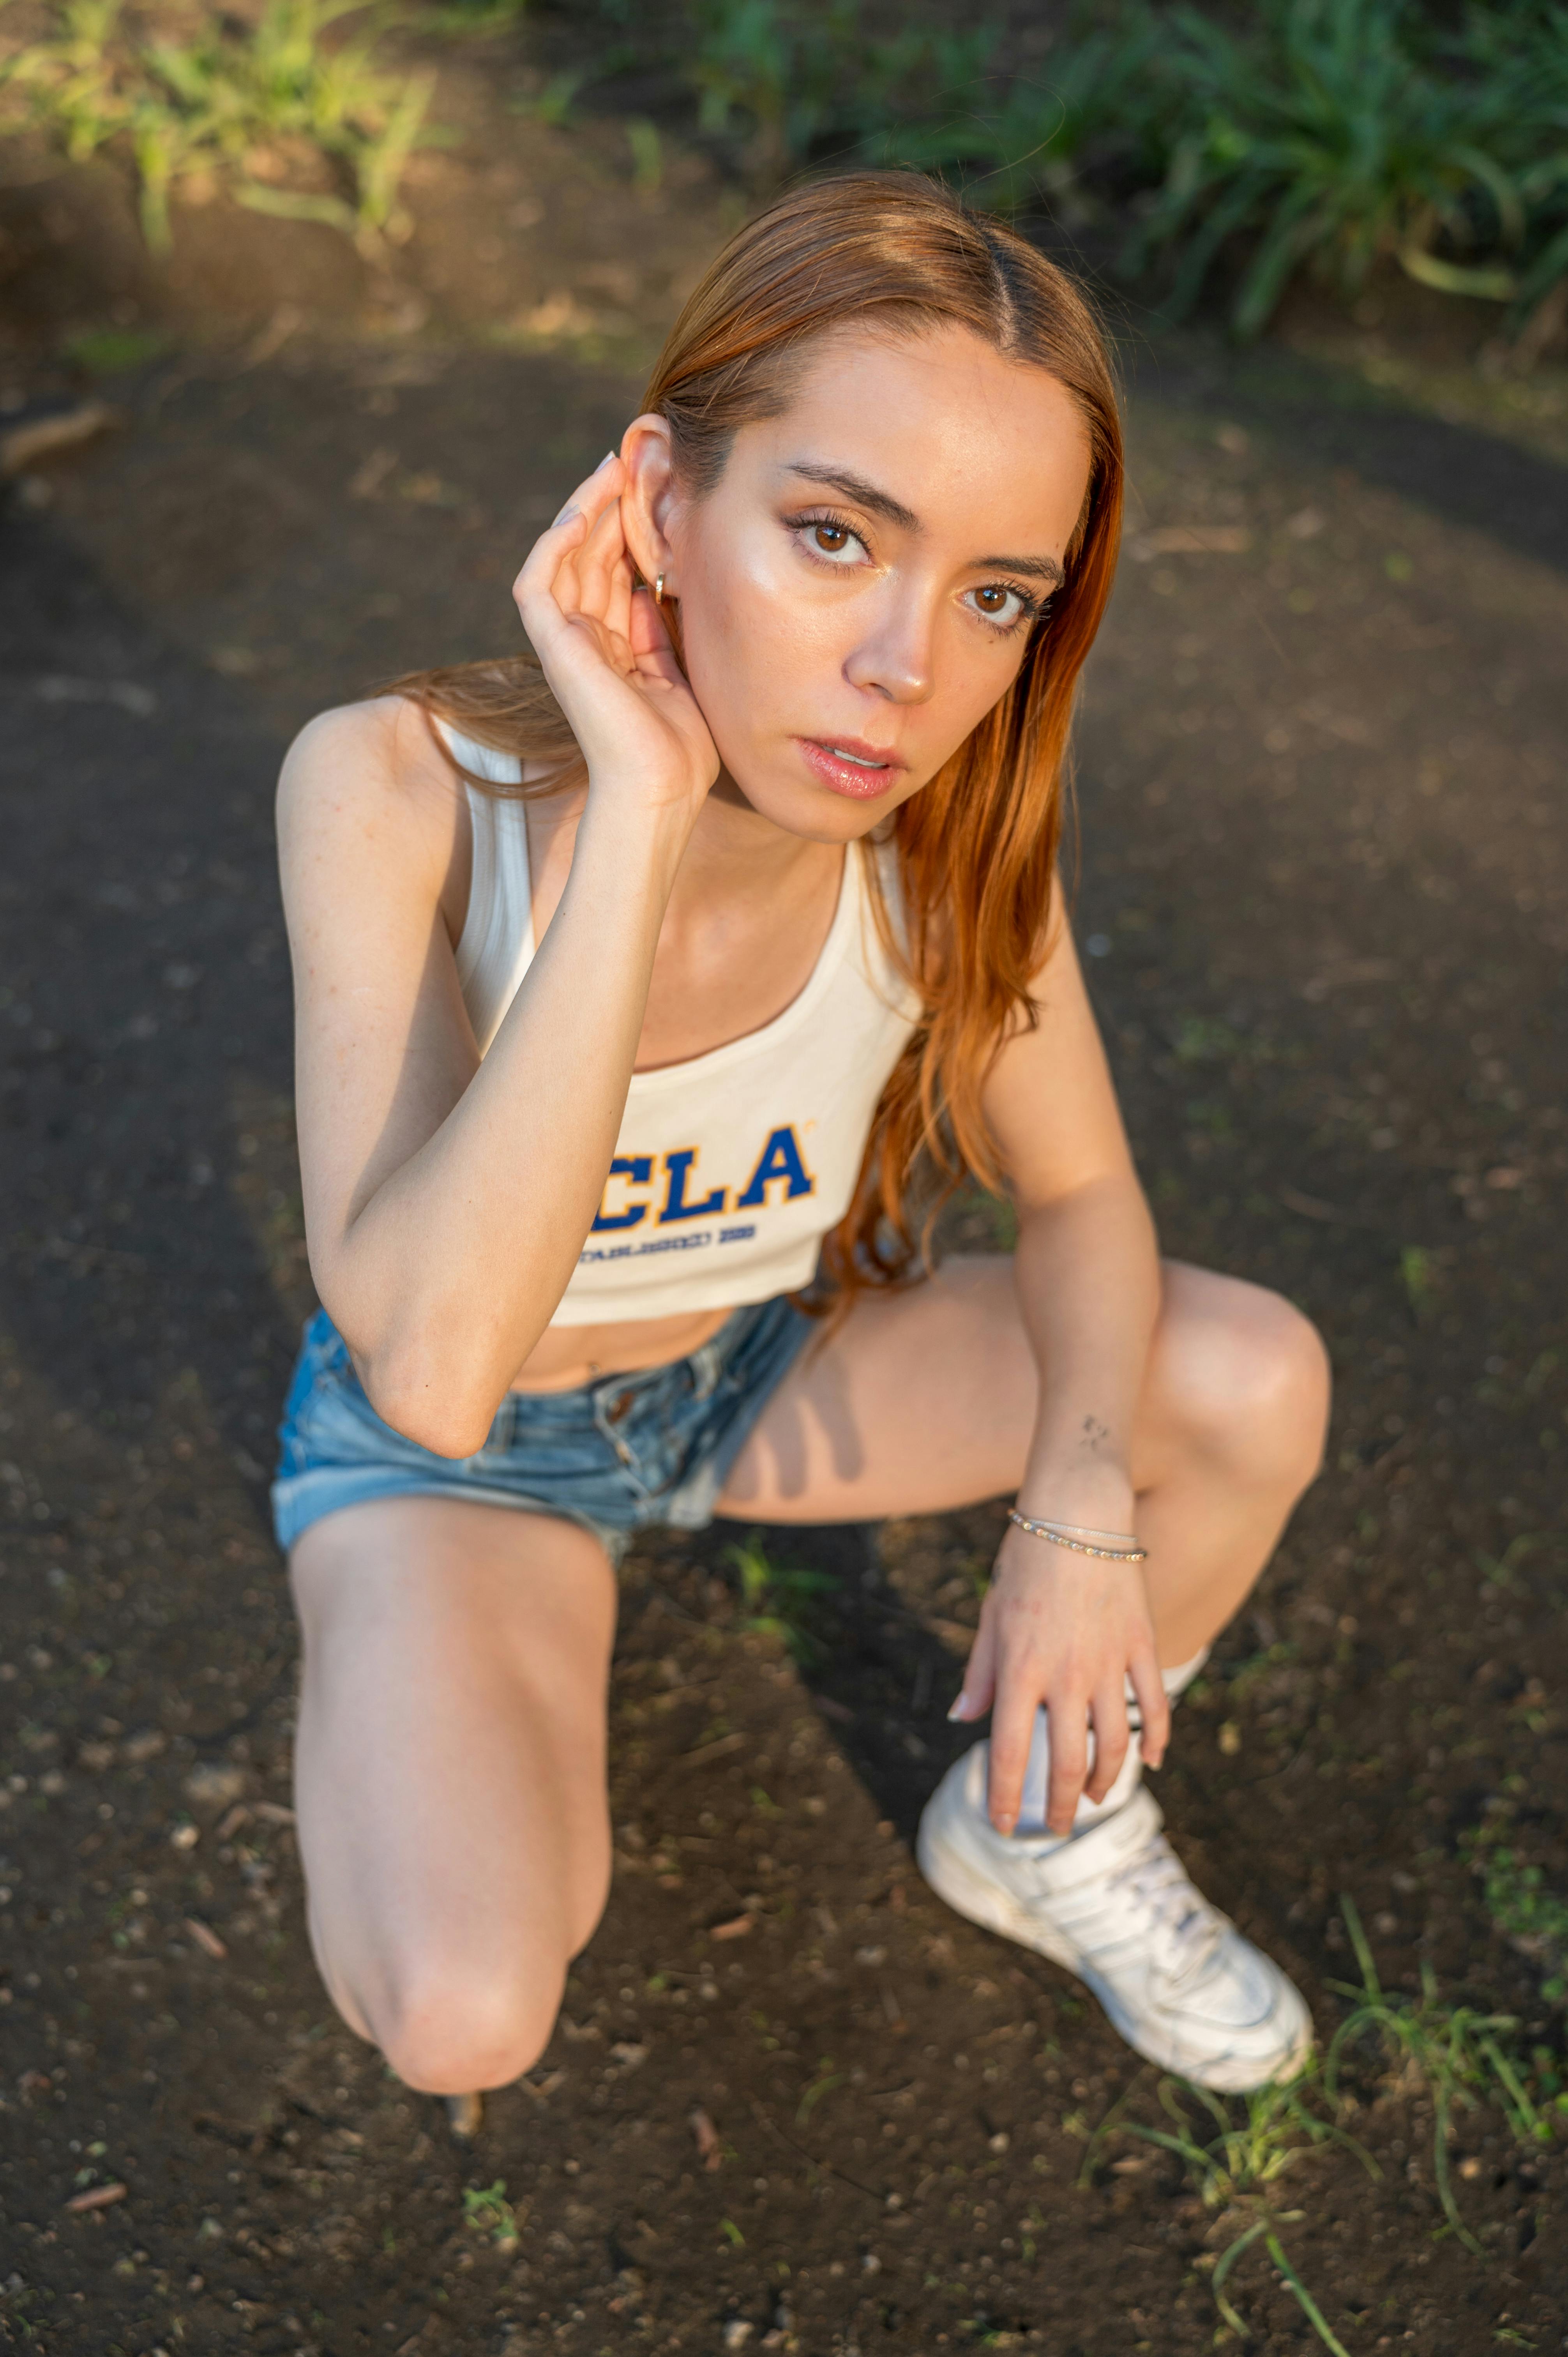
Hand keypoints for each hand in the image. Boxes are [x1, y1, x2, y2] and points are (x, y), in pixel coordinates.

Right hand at [511, 452, 719, 823]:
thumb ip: (660, 630)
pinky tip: (580, 513)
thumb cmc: (681, 751)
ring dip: (583, 511)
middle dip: (608, 508)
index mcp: (614, 650)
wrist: (661, 789)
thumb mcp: (679, 672)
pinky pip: (537, 582)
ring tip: (611, 470)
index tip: (652, 492)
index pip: (613, 573)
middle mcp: (585, 642)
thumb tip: (652, 586)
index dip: (628, 530)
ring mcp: (565, 644)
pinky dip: (553, 544)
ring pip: (562, 558)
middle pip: (589, 557)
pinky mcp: (552, 647)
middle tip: (632, 461)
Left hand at [949, 1519, 1168, 1838]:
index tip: (1006, 1827)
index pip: (1012, 1755)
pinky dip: (1155, 1739)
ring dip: (1105, 1780)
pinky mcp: (1141, 1646)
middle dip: (1061, 1806)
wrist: (1077, 1514)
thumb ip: (980, 1673)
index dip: (1007, 1799)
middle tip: (1057, 1826)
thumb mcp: (991, 1616)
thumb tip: (962, 1719)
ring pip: (1113, 1744)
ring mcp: (1109, 1663)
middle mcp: (1065, 1676)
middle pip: (1068, 1763)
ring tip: (1095, 1796)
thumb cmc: (1024, 1561)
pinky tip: (1151, 1760)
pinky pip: (1153, 1705)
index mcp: (1020, 1670)